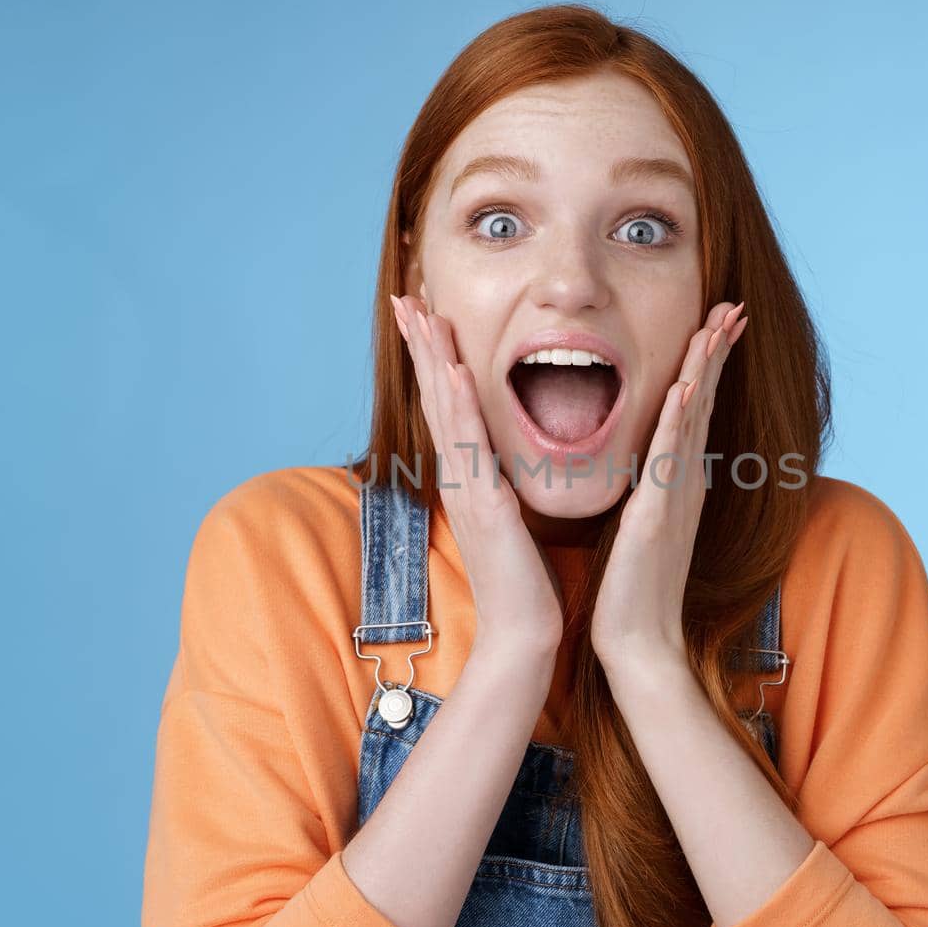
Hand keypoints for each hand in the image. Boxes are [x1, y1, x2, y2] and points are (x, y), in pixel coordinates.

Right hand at [390, 292, 565, 659]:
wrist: (522, 630)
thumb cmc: (521, 579)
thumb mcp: (507, 518)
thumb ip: (496, 486)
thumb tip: (493, 463)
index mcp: (469, 475)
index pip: (447, 403)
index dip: (434, 357)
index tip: (425, 313)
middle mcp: (460, 475)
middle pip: (434, 395)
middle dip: (421, 344)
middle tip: (405, 295)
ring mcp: (467, 487)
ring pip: (444, 410)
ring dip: (431, 359)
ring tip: (420, 314)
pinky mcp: (483, 504)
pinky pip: (469, 446)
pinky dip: (456, 405)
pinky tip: (449, 372)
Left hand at [589, 299, 748, 679]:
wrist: (638, 643)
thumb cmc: (633, 590)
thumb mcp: (645, 526)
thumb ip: (653, 493)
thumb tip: (655, 469)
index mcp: (677, 483)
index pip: (694, 411)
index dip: (708, 365)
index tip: (718, 324)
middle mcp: (684, 482)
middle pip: (703, 403)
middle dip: (718, 352)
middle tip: (735, 306)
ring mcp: (674, 496)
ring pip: (692, 419)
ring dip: (705, 369)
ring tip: (718, 325)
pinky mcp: (656, 514)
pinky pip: (668, 458)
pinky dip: (677, 420)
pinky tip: (684, 386)